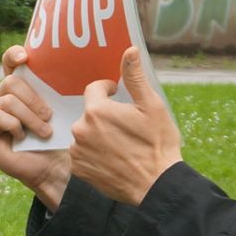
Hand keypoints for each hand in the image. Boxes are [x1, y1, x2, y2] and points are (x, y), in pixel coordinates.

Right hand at [0, 44, 71, 208]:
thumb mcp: (59, 108)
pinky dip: (14, 126)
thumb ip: (53, 89)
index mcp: (18, 88)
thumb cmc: (58, 138)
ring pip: (7, 100)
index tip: (25, 58)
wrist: (53, 167)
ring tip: (44, 132)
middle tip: (48, 116)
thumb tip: (67, 66)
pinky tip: (22, 138)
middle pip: (10, 82)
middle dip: (33, 99)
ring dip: (30, 117)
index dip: (13, 55)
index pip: (9, 62)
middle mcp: (0, 97)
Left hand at [71, 48, 182, 205]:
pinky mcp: (78, 169)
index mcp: (97, 110)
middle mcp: (81, 129)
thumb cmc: (157, 143)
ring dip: (98, 134)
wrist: (155, 184)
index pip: (94, 89)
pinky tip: (112, 157)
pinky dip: (94, 152)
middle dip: (104, 114)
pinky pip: (82, 153)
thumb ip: (135, 77)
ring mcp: (77, 151)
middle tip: (125, 124)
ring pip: (85, 133)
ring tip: (120, 143)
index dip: (108, 90)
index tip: (119, 95)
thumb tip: (130, 50)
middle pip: (89, 113)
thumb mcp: (151, 106)